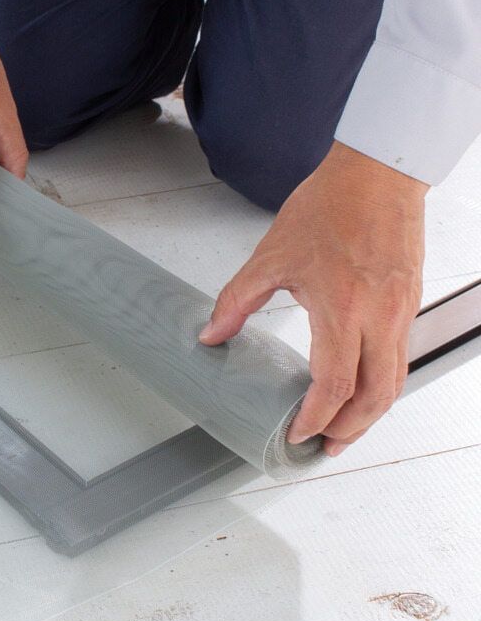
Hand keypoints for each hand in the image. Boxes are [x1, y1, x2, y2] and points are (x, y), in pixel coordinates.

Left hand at [199, 141, 428, 456]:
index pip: (335, 382)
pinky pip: (400, 357)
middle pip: (375, 395)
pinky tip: (360, 389)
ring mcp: (401, 311)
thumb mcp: (271, 256)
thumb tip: (210, 335)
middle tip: (325, 447)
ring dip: (369, 413)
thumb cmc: (329, 207)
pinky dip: (381, 384)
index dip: (316, 416)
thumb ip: (237, 301)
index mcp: (343, 307)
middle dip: (349, 429)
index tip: (297, 433)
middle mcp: (380, 316)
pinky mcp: (410, 303)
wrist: (378, 174)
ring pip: (394, 380)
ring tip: (342, 430)